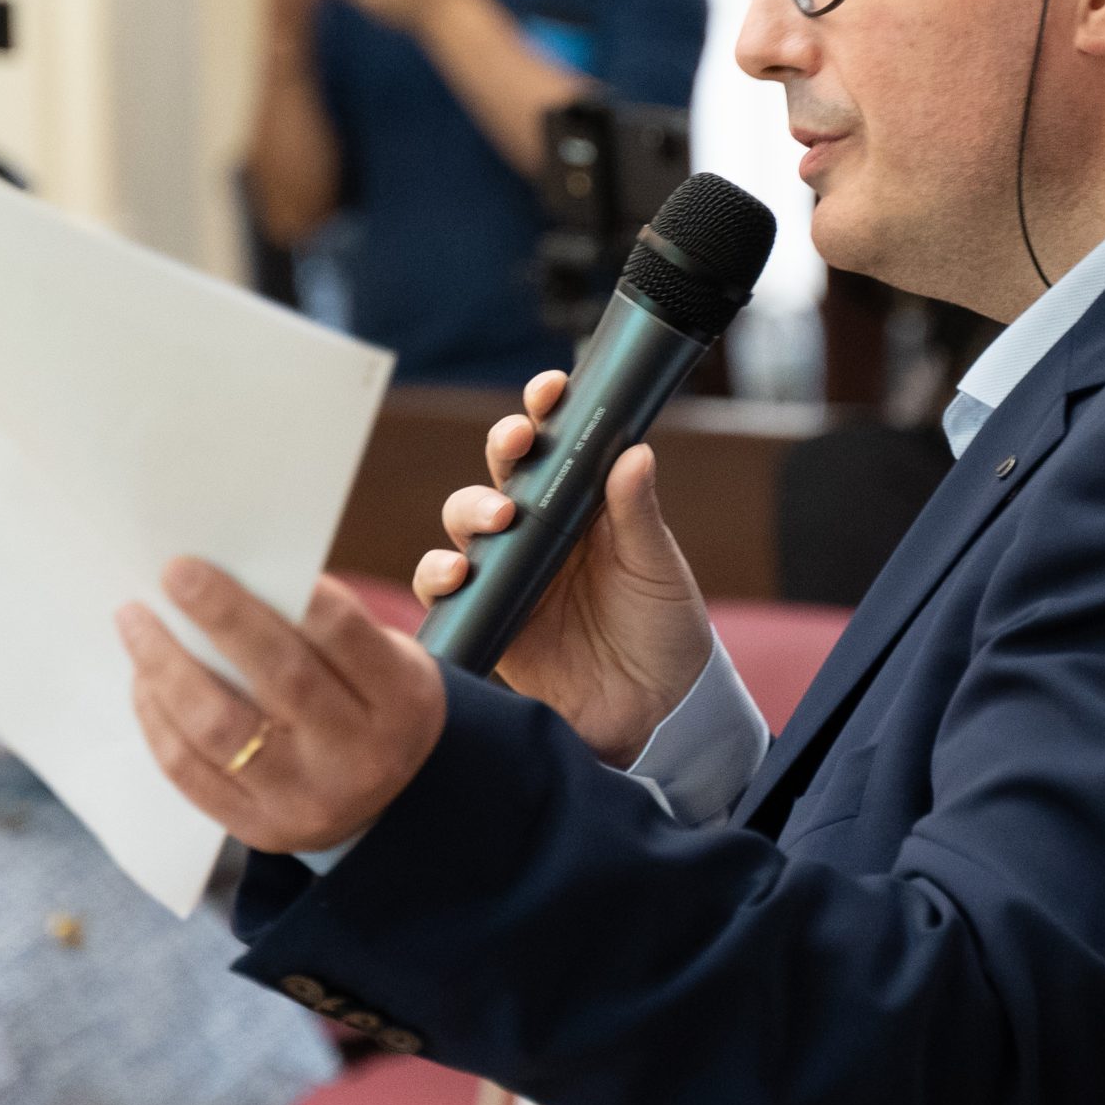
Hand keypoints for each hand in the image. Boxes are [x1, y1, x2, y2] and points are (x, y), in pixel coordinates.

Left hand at [120, 562, 446, 854]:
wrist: (391, 804)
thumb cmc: (372, 704)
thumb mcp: (386, 662)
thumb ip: (327, 628)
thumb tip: (233, 576)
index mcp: (399, 701)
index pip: (343, 633)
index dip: (291, 589)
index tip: (255, 555)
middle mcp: (357, 757)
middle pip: (282, 677)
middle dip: (222, 617)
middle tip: (175, 573)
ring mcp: (305, 800)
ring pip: (221, 729)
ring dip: (167, 667)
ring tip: (136, 621)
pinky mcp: (258, 828)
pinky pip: (190, 772)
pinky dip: (157, 719)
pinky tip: (144, 680)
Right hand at [413, 371, 712, 765]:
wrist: (655, 714)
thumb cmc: (664, 631)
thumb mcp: (657, 568)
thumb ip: (638, 514)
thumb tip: (634, 451)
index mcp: (585, 508)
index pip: (557, 447)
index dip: (544, 412)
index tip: (550, 389)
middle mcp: (541, 533)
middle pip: (501, 474)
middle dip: (502, 452)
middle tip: (517, 447)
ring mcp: (509, 574)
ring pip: (464, 523)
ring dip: (470, 510)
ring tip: (498, 521)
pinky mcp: (488, 618)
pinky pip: (444, 588)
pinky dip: (439, 574)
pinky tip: (458, 574)